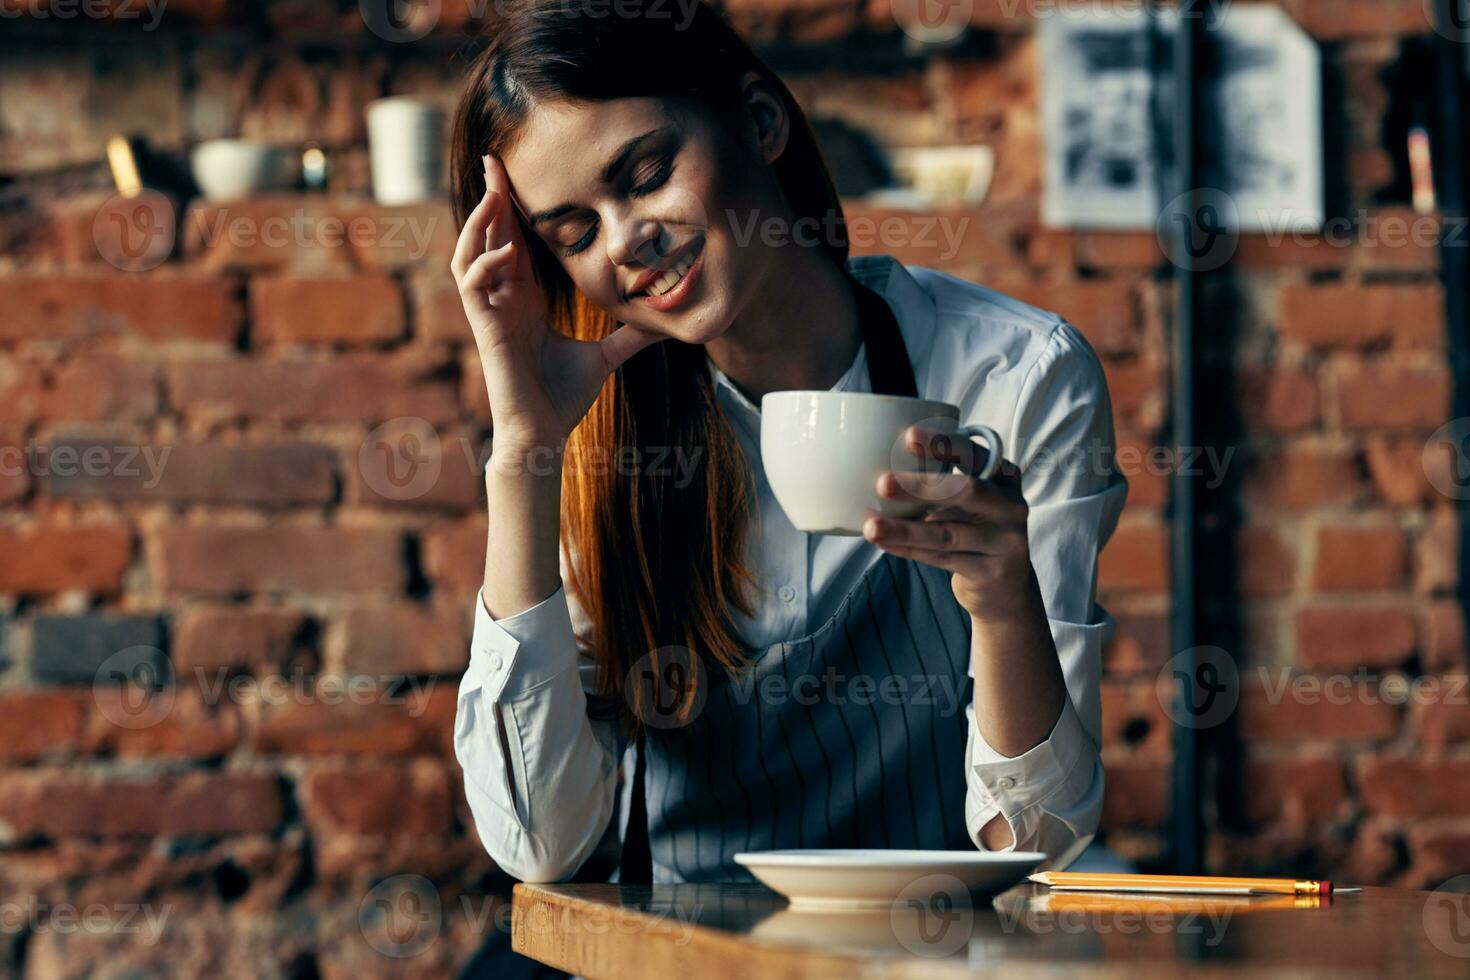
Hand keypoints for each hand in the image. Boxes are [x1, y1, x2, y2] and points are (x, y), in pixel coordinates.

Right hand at [452, 153, 665, 453]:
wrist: (545, 434)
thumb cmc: (564, 398)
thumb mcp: (606, 356)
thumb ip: (630, 336)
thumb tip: (665, 324)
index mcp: (525, 298)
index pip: (515, 240)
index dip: (514, 207)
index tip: (517, 172)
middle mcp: (503, 299)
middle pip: (489, 235)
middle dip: (490, 196)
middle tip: (494, 157)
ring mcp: (491, 312)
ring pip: (470, 253)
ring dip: (479, 221)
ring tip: (493, 192)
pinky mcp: (486, 329)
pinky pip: (474, 286)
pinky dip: (486, 264)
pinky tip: (506, 251)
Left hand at [862, 424, 1038, 621]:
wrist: (1007, 585)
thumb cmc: (976, 530)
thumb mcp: (973, 502)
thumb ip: (944, 485)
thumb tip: (883, 468)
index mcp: (1005, 477)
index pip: (976, 454)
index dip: (944, 444)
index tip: (909, 436)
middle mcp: (1011, 506)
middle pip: (967, 491)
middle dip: (921, 486)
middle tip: (882, 484)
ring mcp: (1005, 542)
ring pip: (947, 533)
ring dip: (905, 529)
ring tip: (871, 527)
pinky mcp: (991, 572)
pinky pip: (942, 559)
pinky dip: (910, 550)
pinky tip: (885, 544)